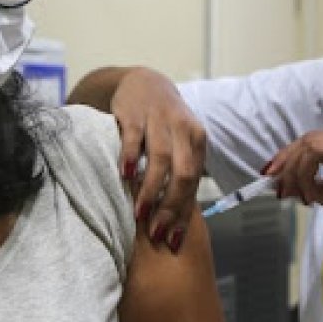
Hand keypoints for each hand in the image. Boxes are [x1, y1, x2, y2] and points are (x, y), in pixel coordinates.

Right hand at [110, 67, 205, 250]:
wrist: (144, 82)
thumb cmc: (163, 124)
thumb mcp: (180, 144)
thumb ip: (180, 175)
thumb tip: (177, 222)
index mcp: (197, 140)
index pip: (193, 182)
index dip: (183, 212)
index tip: (173, 239)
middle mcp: (183, 129)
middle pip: (183, 173)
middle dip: (170, 206)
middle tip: (156, 231)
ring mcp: (159, 119)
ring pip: (161, 158)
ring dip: (151, 189)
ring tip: (140, 213)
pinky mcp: (135, 113)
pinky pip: (134, 137)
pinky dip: (131, 157)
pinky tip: (125, 176)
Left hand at [264, 130, 322, 264]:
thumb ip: (313, 185)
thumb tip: (286, 183)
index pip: (314, 143)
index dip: (289, 158)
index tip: (273, 177)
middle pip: (309, 140)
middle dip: (286, 163)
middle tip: (276, 186)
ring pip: (311, 144)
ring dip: (296, 170)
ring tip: (300, 197)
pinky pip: (320, 151)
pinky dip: (307, 172)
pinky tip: (313, 194)